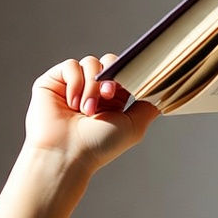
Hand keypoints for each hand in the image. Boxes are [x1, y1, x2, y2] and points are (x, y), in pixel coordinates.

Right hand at [23, 54, 159, 173]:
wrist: (67, 154)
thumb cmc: (99, 146)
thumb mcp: (133, 126)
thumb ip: (149, 106)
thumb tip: (164, 90)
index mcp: (113, 100)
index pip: (124, 73)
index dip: (128, 75)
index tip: (130, 85)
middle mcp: (93, 90)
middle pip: (109, 62)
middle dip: (112, 77)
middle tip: (108, 95)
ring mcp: (73, 85)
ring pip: (90, 63)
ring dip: (92, 86)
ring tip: (86, 111)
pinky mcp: (54, 81)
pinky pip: (70, 66)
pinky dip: (75, 83)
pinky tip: (72, 103)